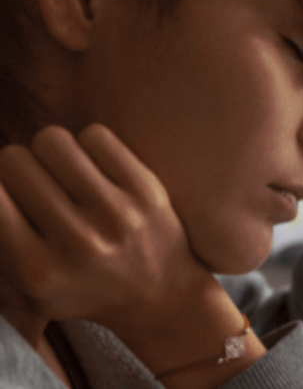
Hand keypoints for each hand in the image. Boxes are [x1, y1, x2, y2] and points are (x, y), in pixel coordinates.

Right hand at [0, 124, 218, 331]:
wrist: (162, 293)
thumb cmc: (82, 287)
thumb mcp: (25, 290)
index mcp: (37, 270)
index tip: (7, 194)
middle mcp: (77, 242)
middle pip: (14, 160)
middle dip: (17, 167)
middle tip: (33, 183)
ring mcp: (115, 213)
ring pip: (52, 140)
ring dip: (49, 152)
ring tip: (61, 172)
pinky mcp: (147, 189)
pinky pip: (94, 134)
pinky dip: (87, 146)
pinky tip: (93, 168)